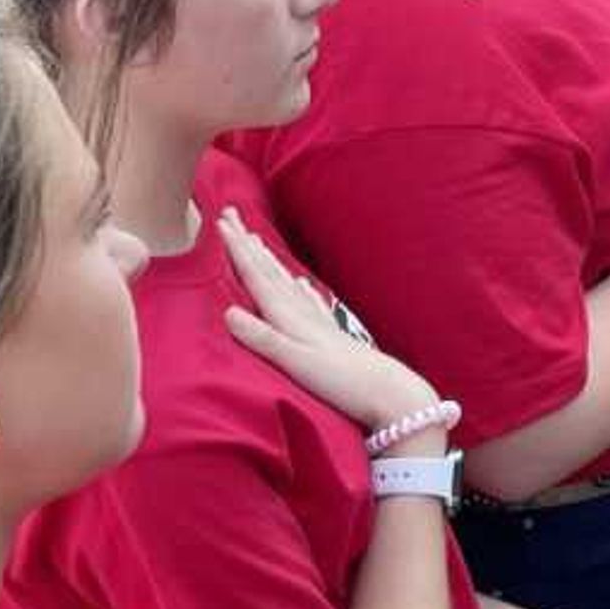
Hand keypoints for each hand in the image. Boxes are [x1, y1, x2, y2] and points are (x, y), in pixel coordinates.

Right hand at [214, 212, 441, 438]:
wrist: (388, 394)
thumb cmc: (341, 382)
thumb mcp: (295, 363)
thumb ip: (263, 339)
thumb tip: (228, 313)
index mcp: (290, 318)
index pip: (257, 276)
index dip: (237, 250)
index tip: (221, 221)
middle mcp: (303, 314)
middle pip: (269, 271)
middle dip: (248, 244)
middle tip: (231, 214)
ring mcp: (319, 323)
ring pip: (286, 282)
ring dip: (269, 261)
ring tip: (258, 240)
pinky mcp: (332, 336)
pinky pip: (310, 303)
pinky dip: (301, 289)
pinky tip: (301, 283)